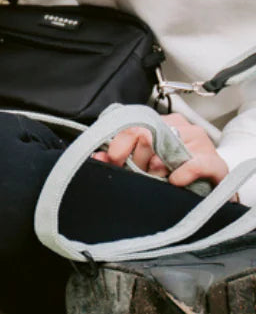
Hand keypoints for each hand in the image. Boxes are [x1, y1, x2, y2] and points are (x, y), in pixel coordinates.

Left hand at [92, 112, 228, 188]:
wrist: (208, 190)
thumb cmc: (171, 173)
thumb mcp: (141, 163)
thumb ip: (119, 158)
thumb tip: (98, 157)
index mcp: (160, 123)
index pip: (131, 126)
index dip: (118, 146)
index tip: (113, 161)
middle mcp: (180, 127)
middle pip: (146, 138)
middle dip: (135, 161)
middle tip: (139, 174)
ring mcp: (200, 143)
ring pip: (166, 152)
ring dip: (156, 171)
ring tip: (158, 179)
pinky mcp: (215, 163)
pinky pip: (196, 164)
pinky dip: (182, 173)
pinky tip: (174, 181)